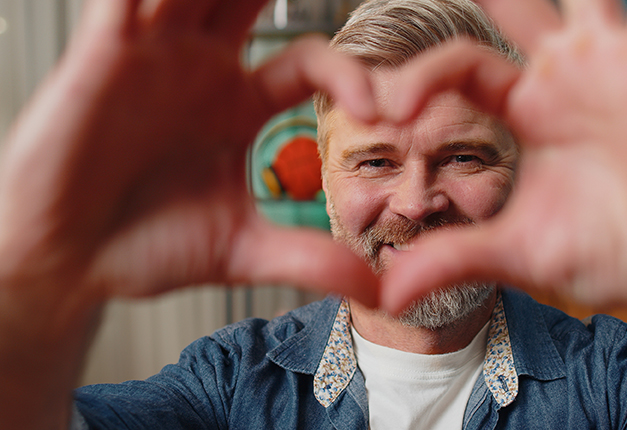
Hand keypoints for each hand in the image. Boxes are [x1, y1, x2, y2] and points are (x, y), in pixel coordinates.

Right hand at [0, 0, 380, 308]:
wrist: (67, 261)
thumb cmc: (143, 249)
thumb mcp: (240, 250)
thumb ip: (308, 260)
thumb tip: (376, 289)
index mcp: (238, 107)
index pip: (310, 61)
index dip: (349, 74)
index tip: (377, 109)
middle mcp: (201, 71)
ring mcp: (155, 55)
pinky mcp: (106, 52)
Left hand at [382, 0, 626, 319]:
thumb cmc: (610, 256)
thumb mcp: (517, 252)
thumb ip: (452, 258)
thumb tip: (384, 294)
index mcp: (528, 109)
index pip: (459, 66)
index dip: (417, 78)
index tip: (384, 108)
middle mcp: (566, 76)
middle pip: (510, 6)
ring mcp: (613, 65)